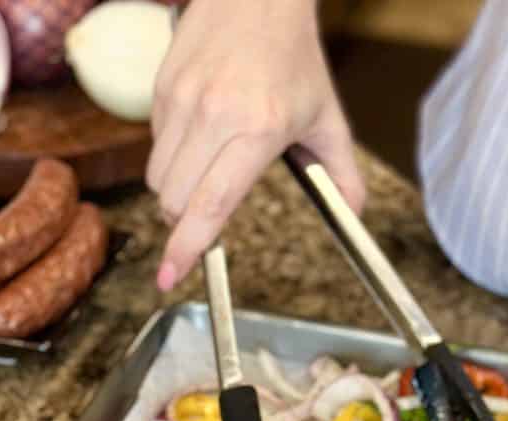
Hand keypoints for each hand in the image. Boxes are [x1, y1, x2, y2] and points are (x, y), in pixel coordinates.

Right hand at [147, 0, 363, 290]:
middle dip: (183, 221)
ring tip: (207, 167)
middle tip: (205, 215)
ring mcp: (182, 100)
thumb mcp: (327, 116)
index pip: (211, 204)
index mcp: (257, 130)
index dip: (188, 246)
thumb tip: (354, 216)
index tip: (170, 277)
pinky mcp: (161, 88)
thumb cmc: (293, 56)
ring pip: (158, 179)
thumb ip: (341, 173)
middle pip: (175, 200)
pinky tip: (198, 135)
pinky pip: (153, 146)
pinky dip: (171, 157)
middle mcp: (214, 116)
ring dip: (175, 193)